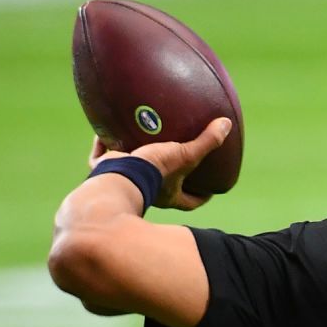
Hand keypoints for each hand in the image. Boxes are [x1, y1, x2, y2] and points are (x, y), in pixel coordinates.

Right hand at [87, 117, 231, 210]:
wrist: (117, 177)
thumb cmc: (154, 171)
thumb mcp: (185, 155)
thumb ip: (206, 142)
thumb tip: (226, 125)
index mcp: (167, 195)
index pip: (189, 202)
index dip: (201, 197)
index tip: (209, 190)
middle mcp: (145, 192)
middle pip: (159, 188)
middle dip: (166, 176)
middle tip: (174, 160)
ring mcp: (122, 183)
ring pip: (129, 172)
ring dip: (134, 159)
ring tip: (138, 140)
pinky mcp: (102, 172)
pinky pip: (100, 157)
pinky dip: (102, 144)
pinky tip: (104, 129)